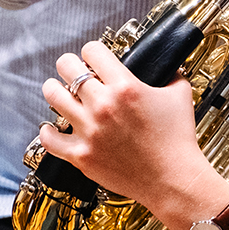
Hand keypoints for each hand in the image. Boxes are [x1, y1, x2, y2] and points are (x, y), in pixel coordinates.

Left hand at [39, 40, 228, 229]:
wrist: (173, 179)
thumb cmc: (178, 140)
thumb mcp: (180, 95)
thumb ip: (171, 74)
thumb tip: (166, 66)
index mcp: (126, 87)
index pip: (92, 51)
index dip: (92, 51)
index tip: (94, 56)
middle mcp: (103, 105)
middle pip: (67, 68)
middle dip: (69, 64)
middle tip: (73, 70)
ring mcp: (89, 130)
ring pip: (53, 96)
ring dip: (54, 89)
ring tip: (58, 91)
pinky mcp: (81, 155)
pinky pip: (49, 138)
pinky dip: (48, 131)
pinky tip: (54, 127)